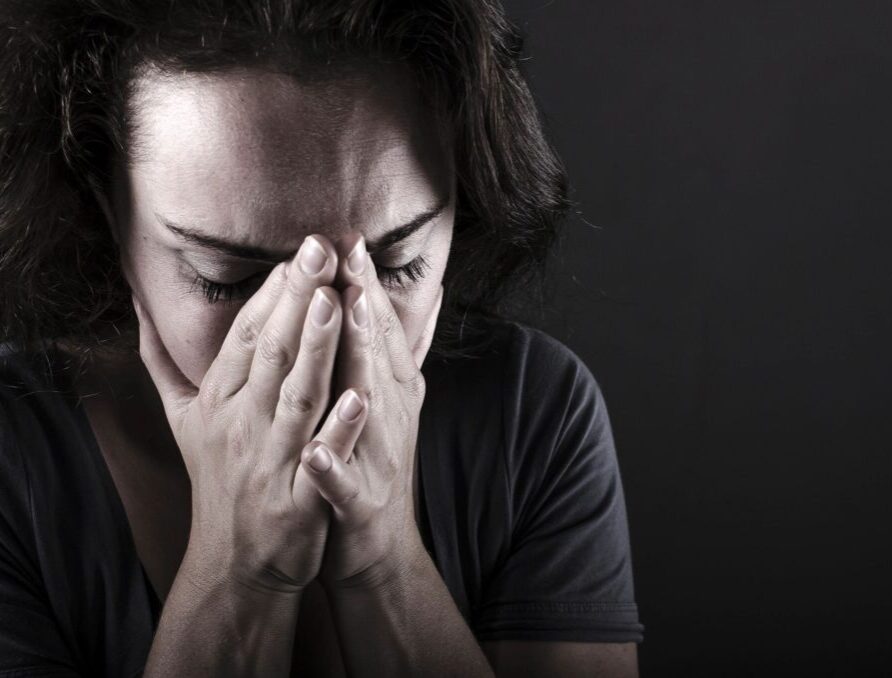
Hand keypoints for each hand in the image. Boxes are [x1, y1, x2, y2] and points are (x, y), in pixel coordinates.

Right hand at [132, 235, 364, 593]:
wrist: (234, 559)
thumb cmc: (217, 476)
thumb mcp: (182, 417)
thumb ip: (162, 359)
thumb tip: (137, 302)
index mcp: (219, 401)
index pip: (246, 336)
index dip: (272, 293)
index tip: (299, 250)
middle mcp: (241, 424)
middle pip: (270, 354)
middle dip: (296, 300)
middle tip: (320, 249)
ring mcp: (269, 461)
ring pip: (296, 396)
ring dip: (316, 349)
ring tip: (336, 302)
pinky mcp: (297, 500)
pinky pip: (321, 460)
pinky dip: (340, 429)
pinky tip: (363, 397)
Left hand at [301, 232, 442, 588]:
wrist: (378, 545)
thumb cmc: (373, 460)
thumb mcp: (391, 399)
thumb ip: (398, 348)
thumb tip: (427, 293)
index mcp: (389, 390)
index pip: (380, 330)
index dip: (368, 284)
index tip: (351, 238)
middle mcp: (390, 416)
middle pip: (378, 354)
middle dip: (366, 306)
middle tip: (351, 257)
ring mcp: (378, 458)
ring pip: (369, 406)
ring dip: (360, 363)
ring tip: (348, 320)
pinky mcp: (358, 504)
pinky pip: (344, 485)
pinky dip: (333, 469)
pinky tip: (315, 453)